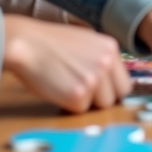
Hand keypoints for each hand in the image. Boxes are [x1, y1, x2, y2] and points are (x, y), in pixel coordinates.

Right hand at [1, 15, 129, 112]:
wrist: (26, 43)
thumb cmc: (49, 44)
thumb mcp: (85, 42)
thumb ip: (101, 59)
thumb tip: (111, 82)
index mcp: (110, 48)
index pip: (124, 82)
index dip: (111, 90)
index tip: (100, 91)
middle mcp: (106, 63)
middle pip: (116, 97)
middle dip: (101, 98)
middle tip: (81, 90)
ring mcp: (94, 79)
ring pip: (101, 106)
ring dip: (86, 101)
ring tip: (66, 85)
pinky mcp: (77, 94)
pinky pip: (81, 109)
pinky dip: (69, 104)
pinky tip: (57, 88)